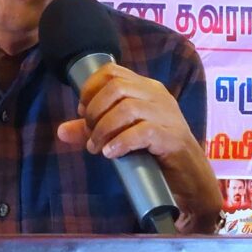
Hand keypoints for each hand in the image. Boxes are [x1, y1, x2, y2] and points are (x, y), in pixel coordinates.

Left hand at [56, 62, 221, 232]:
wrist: (190, 179)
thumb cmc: (154, 153)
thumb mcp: (119, 137)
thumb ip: (92, 131)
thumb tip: (61, 132)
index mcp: (145, 88)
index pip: (112, 72)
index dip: (90, 89)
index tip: (82, 112)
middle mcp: (157, 96)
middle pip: (117, 88)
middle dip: (95, 111)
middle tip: (90, 134)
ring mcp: (167, 115)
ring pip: (128, 108)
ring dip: (104, 129)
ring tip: (97, 148)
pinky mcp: (172, 137)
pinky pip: (143, 131)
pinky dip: (121, 142)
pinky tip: (111, 154)